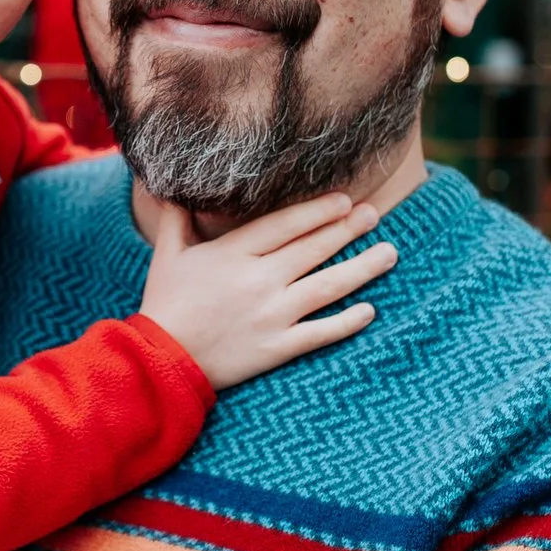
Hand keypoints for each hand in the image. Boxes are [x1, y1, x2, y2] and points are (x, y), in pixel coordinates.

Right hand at [137, 193, 396, 390]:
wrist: (160, 361)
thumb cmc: (164, 304)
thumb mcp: (167, 256)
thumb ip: (176, 220)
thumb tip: (171, 189)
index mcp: (234, 253)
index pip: (287, 224)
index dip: (319, 211)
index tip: (345, 201)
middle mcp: (259, 280)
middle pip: (314, 249)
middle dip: (348, 229)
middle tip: (374, 215)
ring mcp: (271, 315)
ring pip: (328, 286)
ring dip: (363, 268)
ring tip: (389, 253)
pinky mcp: (276, 348)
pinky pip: (321, 332)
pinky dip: (348, 322)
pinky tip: (370, 310)